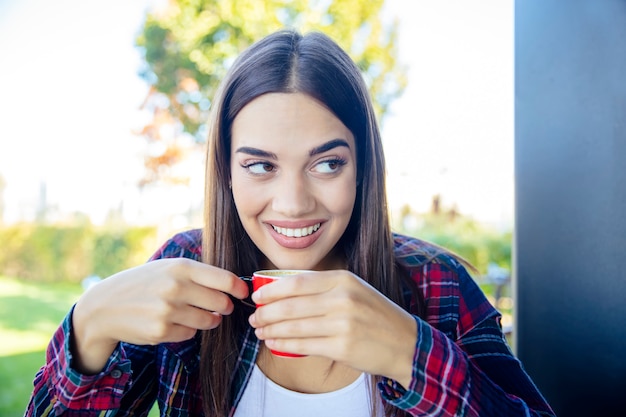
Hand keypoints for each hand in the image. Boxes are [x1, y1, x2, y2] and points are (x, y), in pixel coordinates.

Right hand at [72, 258, 248, 373]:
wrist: (105, 306)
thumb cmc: (144, 283)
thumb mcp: (168, 267)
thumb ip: (198, 274)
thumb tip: (234, 285)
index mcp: (181, 267)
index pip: (225, 279)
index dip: (239, 288)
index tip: (243, 293)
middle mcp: (176, 287)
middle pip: (221, 302)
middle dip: (224, 307)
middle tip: (220, 307)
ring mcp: (168, 310)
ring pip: (209, 321)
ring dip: (209, 320)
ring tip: (194, 313)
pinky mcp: (161, 331)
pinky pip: (190, 334)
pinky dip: (187, 330)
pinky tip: (173, 322)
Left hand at [248, 270, 416, 387]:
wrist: (405, 343)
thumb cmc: (375, 316)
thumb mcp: (355, 290)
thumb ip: (325, 288)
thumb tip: (285, 291)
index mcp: (343, 279)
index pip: (297, 282)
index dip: (272, 289)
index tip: (257, 296)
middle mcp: (343, 298)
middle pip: (291, 305)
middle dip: (266, 312)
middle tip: (254, 317)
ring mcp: (343, 324)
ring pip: (294, 326)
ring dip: (271, 329)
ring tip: (260, 331)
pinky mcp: (342, 347)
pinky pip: (303, 345)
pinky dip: (284, 344)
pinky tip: (274, 343)